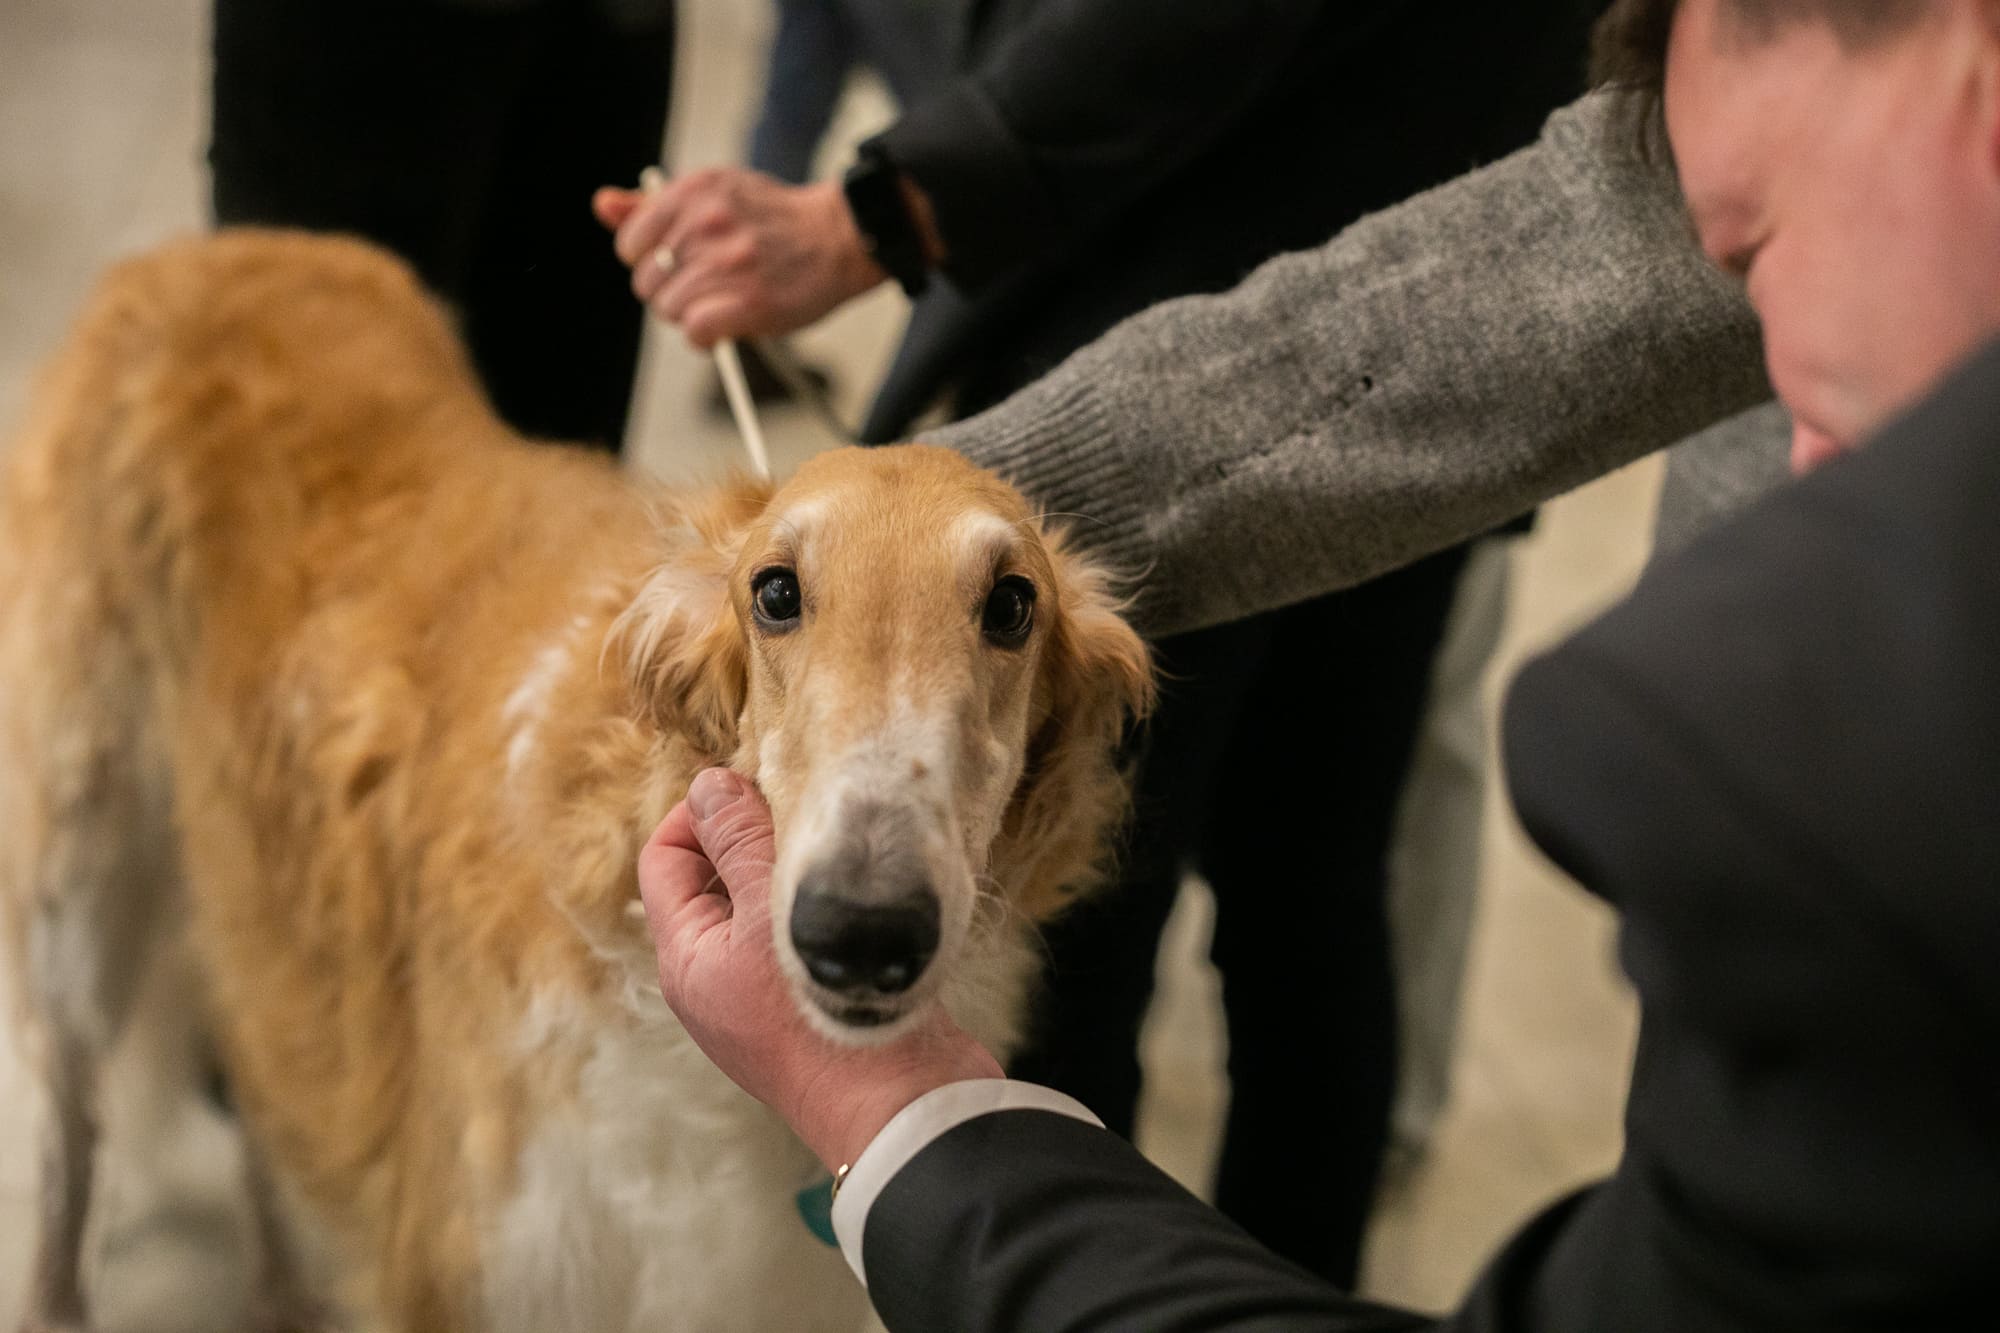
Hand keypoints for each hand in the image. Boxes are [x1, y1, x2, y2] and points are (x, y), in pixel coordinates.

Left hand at [593, 169, 885, 348]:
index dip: (650, 262)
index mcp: (692, 191)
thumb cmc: (775, 220)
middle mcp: (705, 223)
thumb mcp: (713, 194)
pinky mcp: (749, 302)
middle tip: (706, 288)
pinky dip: (704, 339)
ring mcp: (727, 263)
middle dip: (670, 292)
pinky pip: (694, 332)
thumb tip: (603, 205)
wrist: (839, 237)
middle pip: (646, 282)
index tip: (678, 265)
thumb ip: (652, 205)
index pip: (630, 242)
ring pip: (669, 310)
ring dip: (691, 316)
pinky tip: (724, 328)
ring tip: (722, 303)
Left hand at [638, 768, 1001, 1169]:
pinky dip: (818, 907)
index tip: (754, 788)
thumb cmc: (824, 1013)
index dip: (697, 814)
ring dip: (791, 871)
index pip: (662, 860)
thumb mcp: (772, 913)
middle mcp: (714, 981)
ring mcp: (762, 1000)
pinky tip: (860, 894)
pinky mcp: (813, 1008)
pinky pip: (799, 937)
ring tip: (835, 850)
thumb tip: (706, 785)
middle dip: (748, 837)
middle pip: (711, 880)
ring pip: (762, 908)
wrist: (903, 1107)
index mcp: (686, 959)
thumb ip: (738, 844)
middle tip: (803, 811)